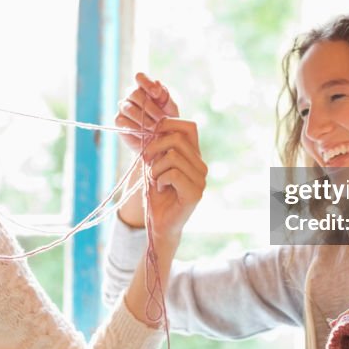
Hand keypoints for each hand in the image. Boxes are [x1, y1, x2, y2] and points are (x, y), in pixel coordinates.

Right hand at [115, 72, 178, 153]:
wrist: (161, 140)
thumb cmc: (167, 120)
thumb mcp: (170, 108)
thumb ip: (165, 96)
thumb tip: (157, 84)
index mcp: (144, 87)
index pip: (140, 77)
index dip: (147, 83)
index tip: (157, 94)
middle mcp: (131, 95)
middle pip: (134, 93)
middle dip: (149, 107)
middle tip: (161, 119)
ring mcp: (123, 107)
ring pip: (128, 108)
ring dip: (143, 119)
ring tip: (155, 128)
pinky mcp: (119, 121)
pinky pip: (124, 122)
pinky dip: (136, 128)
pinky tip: (145, 133)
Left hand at [137, 117, 206, 244]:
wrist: (159, 224)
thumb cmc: (156, 194)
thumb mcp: (155, 164)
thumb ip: (159, 147)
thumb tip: (155, 125)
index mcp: (194, 156)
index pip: (189, 127)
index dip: (169, 124)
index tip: (152, 135)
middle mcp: (201, 166)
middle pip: (177, 138)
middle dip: (154, 147)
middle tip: (147, 162)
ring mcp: (200, 180)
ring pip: (172, 156)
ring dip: (155, 168)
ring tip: (156, 180)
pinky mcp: (195, 193)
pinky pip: (173, 174)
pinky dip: (160, 180)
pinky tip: (161, 189)